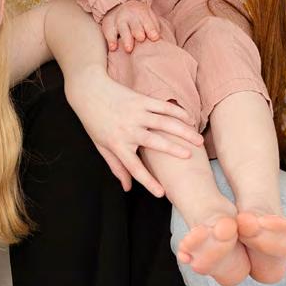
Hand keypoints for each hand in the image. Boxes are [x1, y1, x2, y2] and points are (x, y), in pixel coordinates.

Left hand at [63, 66, 201, 195]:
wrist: (88, 91)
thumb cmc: (94, 121)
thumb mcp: (102, 146)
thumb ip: (117, 167)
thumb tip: (127, 188)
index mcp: (117, 144)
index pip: (134, 168)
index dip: (148, 182)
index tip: (161, 193)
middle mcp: (128, 129)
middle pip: (155, 143)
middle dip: (174, 150)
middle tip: (190, 157)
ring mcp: (136, 113)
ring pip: (164, 123)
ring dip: (183, 131)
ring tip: (198, 140)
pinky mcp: (141, 100)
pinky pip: (163, 107)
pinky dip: (178, 113)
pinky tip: (190, 119)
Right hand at [101, 0, 160, 53]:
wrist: (120, 4)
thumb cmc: (139, 17)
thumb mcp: (149, 17)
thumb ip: (154, 27)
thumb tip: (159, 39)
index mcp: (142, 14)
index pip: (148, 22)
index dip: (151, 29)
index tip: (155, 37)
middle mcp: (130, 17)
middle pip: (135, 26)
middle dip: (138, 31)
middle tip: (141, 39)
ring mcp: (119, 21)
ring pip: (122, 29)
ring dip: (126, 39)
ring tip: (129, 49)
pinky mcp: (108, 26)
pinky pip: (109, 33)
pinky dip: (111, 40)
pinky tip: (114, 48)